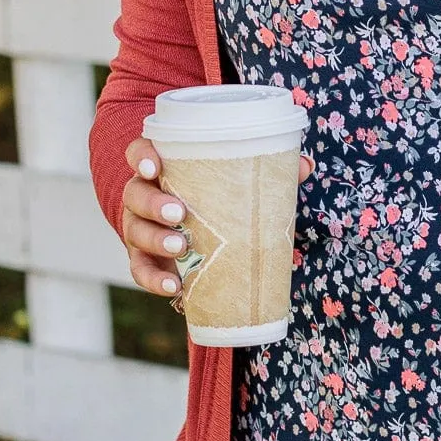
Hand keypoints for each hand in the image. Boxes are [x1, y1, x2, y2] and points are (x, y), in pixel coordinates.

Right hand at [121, 135, 314, 297]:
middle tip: (179, 213)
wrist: (194, 228)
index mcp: (163, 168)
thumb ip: (269, 168)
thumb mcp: (238, 178)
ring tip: (180, 247)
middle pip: (135, 194)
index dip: (142, 157)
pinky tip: (175, 287)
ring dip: (155, 239)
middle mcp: (144, 195)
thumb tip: (306, 165)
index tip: (155, 166)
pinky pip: (141, 269)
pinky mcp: (145, 258)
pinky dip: (154, 280)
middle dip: (153, 204)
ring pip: (135, 231)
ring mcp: (141, 227)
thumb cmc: (215, 194)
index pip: (139, 153)